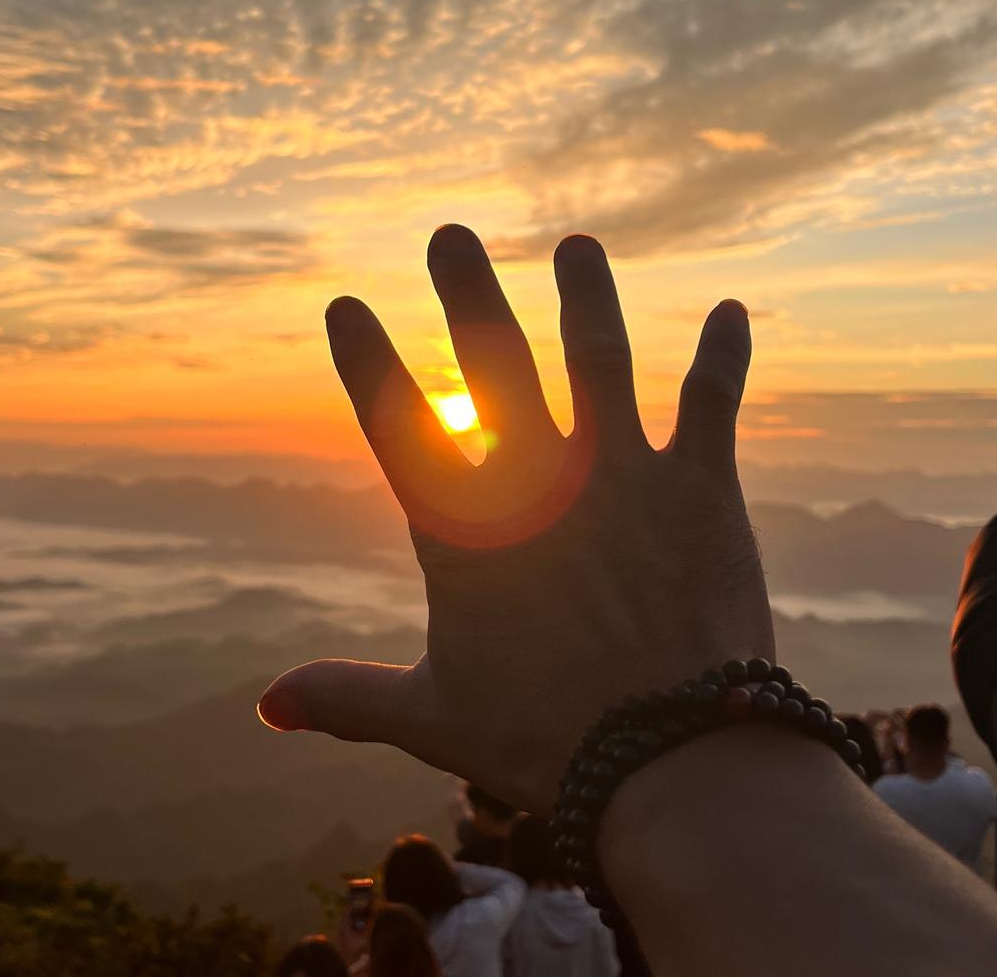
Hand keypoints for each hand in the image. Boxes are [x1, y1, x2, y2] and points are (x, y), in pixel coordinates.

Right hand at [259, 225, 772, 813]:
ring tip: (577, 246)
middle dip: (467, 295)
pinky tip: (732, 314)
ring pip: (599, 359)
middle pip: (493, 364)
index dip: (367, 361)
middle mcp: (538, 482)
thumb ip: (346, 696)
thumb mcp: (431, 716)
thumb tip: (264, 708)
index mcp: (465, 532)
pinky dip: (722, 357)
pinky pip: (711, 403)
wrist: (670, 762)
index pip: (399, 425)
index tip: (346, 304)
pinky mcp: (698, 489)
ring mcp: (620, 475)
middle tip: (451, 233)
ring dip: (587, 298)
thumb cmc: (542, 741)